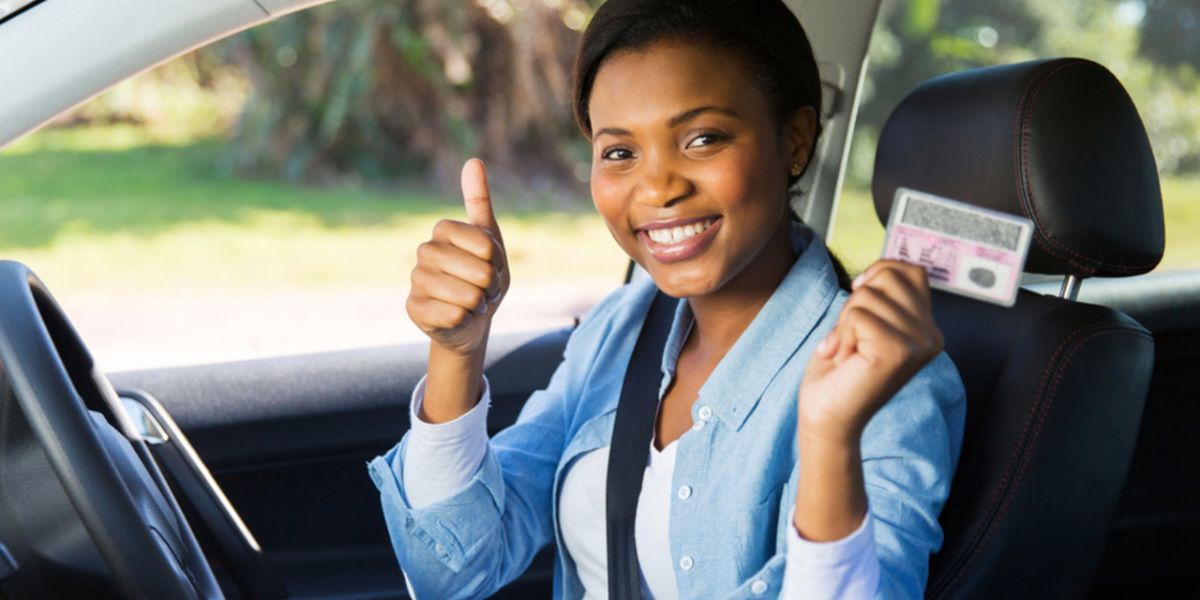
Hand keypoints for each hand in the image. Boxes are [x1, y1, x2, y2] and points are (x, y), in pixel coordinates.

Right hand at [406, 159, 509, 355]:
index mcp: (443, 230)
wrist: (469, 320)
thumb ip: (479, 201)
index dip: (497, 262)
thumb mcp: (490, 240)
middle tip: (482, 289)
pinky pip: (454, 316)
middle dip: (490, 286)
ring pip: (468, 296)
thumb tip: (473, 160)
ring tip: (470, 302)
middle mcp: (424, 251)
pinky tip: (456, 317)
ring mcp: (416, 280)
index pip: (488, 246)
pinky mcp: (413, 308)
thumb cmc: (482, 278)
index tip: (491, 265)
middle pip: (480, 272)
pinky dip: (464, 320)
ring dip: (478, 304)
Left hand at [797, 260, 943, 443]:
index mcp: (928, 328)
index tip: (858, 299)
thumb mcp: (865, 323)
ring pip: (868, 296)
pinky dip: (840, 335)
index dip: (878, 274)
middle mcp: (931, 336)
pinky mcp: (897, 352)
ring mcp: (918, 344)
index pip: (912, 271)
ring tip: (847, 352)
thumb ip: (882, 297)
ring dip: (845, 323)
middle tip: (850, 336)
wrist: (827, 417)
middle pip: (889, 276)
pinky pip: (858, 315)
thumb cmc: (839, 370)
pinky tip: (845, 360)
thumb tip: (883, 266)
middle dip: (856, 301)